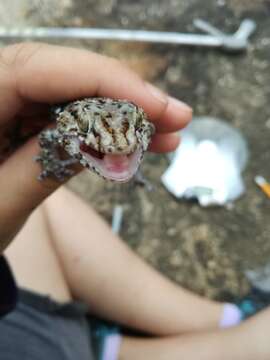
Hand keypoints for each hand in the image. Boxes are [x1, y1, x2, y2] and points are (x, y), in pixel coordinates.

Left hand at [0, 43, 191, 251]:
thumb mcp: (3, 203)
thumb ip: (51, 163)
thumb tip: (113, 133)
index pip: (37, 70)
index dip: (103, 81)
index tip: (155, 105)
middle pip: (64, 75)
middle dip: (123, 95)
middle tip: (176, 116)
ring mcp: (12, 103)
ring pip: (76, 94)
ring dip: (124, 115)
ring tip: (167, 133)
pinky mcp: (29, 119)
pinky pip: (73, 116)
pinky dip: (106, 131)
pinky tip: (139, 142)